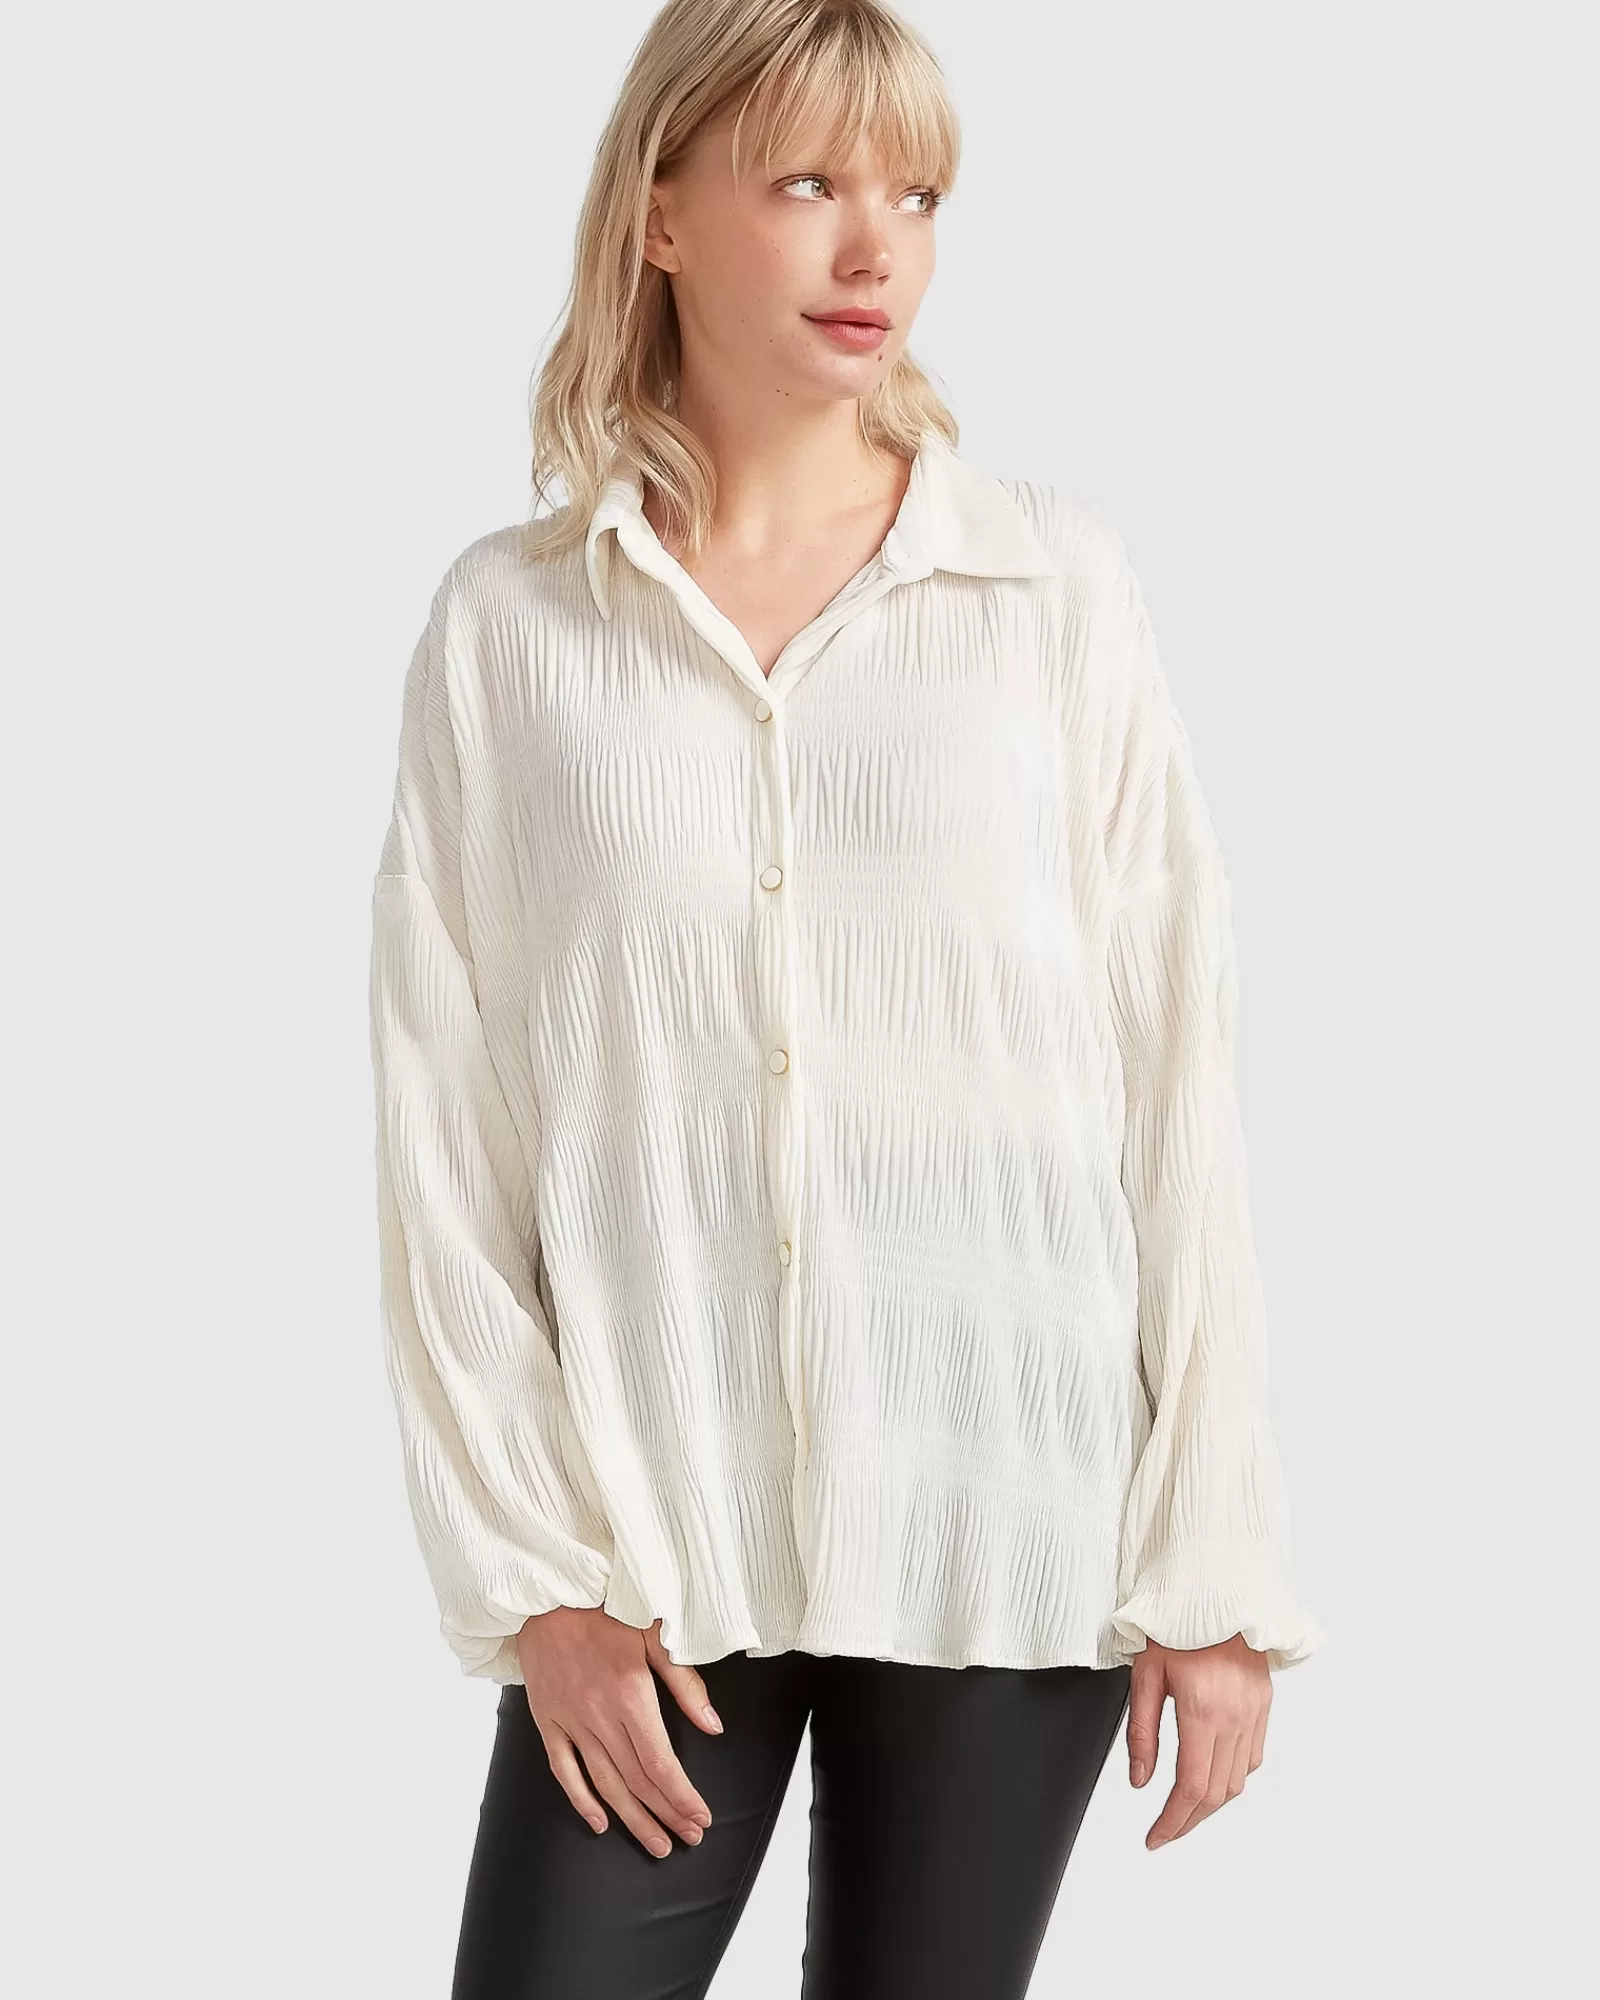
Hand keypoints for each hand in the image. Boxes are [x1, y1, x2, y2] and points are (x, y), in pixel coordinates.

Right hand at [516, 1608, 722, 1856]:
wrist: (545, 1592)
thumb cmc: (604, 1608)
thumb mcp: (653, 1632)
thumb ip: (684, 1682)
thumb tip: (713, 1725)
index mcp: (630, 1694)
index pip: (661, 1762)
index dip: (683, 1796)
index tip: (701, 1818)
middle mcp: (599, 1715)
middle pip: (638, 1779)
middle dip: (667, 1813)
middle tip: (689, 1837)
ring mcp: (570, 1721)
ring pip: (604, 1783)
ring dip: (632, 1819)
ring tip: (657, 1843)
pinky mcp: (547, 1720)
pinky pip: (563, 1770)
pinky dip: (581, 1801)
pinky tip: (599, 1823)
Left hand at [1125, 1633, 1271, 1849]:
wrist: (1216, 1587)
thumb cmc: (1175, 1624)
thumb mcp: (1145, 1675)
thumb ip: (1142, 1732)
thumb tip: (1139, 1781)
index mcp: (1203, 1710)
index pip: (1191, 1787)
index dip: (1172, 1821)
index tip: (1155, 1837)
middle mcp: (1236, 1716)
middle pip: (1217, 1794)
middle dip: (1189, 1821)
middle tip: (1165, 1832)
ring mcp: (1255, 1712)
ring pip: (1238, 1781)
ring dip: (1211, 1804)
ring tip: (1184, 1810)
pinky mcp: (1264, 1705)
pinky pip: (1253, 1757)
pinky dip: (1232, 1777)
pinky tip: (1212, 1776)